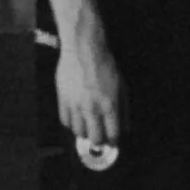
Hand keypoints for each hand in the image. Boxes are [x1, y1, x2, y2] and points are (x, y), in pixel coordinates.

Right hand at [54, 23, 122, 159]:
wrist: (84, 49)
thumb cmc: (104, 65)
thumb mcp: (121, 86)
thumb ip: (124, 109)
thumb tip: (126, 128)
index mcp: (110, 104)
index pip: (113, 135)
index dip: (114, 140)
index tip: (112, 140)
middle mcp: (92, 108)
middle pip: (95, 139)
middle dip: (100, 141)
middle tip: (100, 137)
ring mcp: (76, 105)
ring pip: (79, 132)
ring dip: (85, 132)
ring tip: (88, 126)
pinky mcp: (62, 99)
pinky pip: (65, 121)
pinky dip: (71, 123)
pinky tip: (76, 118)